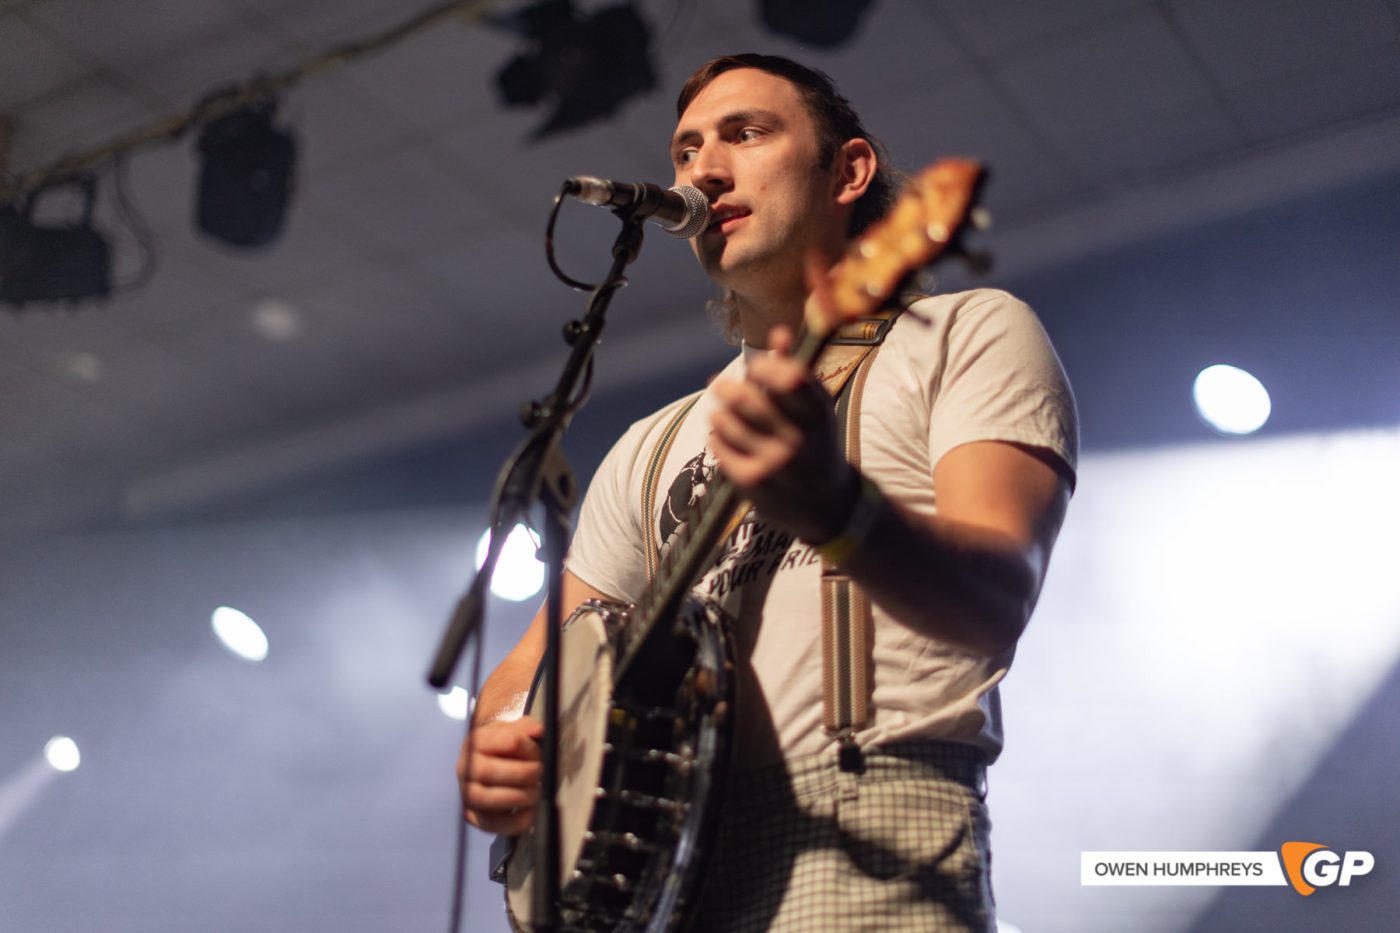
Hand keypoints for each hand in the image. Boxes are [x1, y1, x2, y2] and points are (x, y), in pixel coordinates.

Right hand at [458, 716, 542, 835]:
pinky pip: (490, 824)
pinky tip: (530, 813)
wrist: (487, 761)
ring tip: (535, 793)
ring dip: (517, 797)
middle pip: (487, 772)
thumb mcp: (515, 729)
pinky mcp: (473, 816)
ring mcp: (466, 793)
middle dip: (521, 774)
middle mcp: (466, 766)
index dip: (529, 749)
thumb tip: (538, 731)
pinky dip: (513, 822)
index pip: (507, 741)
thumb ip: (528, 727)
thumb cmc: (504, 745)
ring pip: (484, 799)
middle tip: (539, 774)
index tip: (538, 754)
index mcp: (477, 741)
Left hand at [708, 325, 858, 543]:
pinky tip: (723, 437)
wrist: (828, 505)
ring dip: (719, 412)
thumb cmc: (816, 443)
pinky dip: (717, 437)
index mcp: (818, 414)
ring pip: (726, 421)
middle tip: (719, 385)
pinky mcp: (753, 481)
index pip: (789, 378)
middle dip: (727, 387)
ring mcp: (774, 462)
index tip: (755, 367)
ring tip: (721, 412)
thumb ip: (795, 371)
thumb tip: (779, 332)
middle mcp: (799, 439)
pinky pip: (719, 446)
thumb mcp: (815, 409)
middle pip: (748, 398)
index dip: (764, 366)